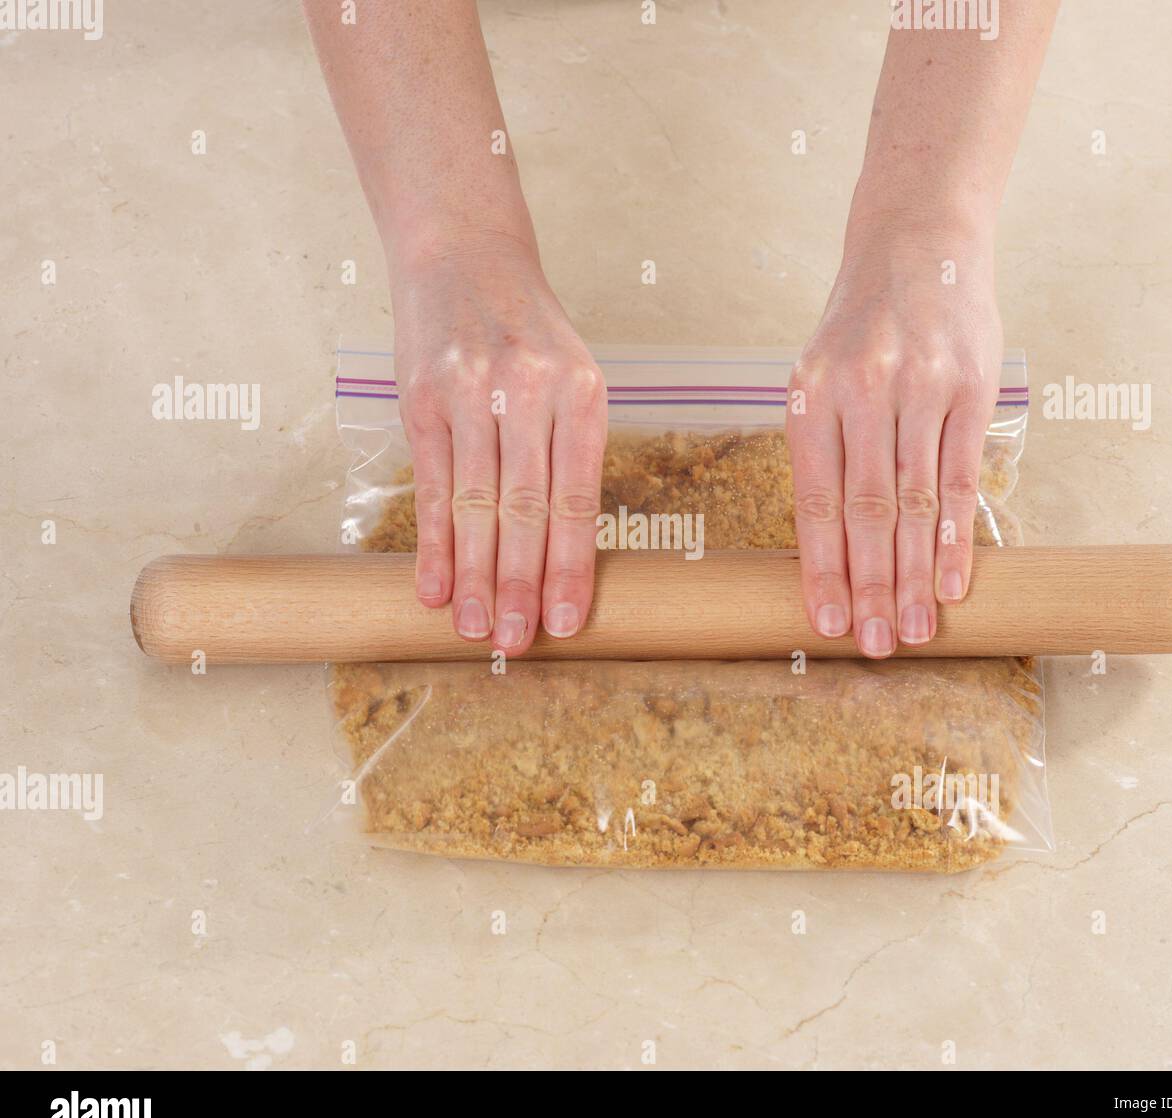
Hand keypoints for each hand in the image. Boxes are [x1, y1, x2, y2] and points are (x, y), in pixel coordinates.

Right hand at [391, 237, 606, 655]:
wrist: (465, 253)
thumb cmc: (528, 331)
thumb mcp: (572, 376)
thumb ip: (572, 453)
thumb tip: (568, 552)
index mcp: (583, 394)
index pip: (578, 500)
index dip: (570, 568)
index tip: (566, 623)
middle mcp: (529, 393)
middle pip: (526, 511)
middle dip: (521, 585)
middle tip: (517, 643)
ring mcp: (470, 394)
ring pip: (476, 505)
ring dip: (475, 576)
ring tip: (476, 630)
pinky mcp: (421, 399)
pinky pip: (430, 484)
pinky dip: (431, 542)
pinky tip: (433, 587)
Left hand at [786, 224, 1001, 656]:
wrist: (916, 242)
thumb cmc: (860, 326)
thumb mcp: (819, 375)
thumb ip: (822, 450)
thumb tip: (827, 545)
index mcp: (811, 396)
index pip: (814, 502)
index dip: (820, 568)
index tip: (824, 622)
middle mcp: (861, 392)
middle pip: (864, 512)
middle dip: (868, 587)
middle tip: (872, 645)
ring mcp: (918, 388)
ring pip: (914, 503)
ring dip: (913, 576)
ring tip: (912, 630)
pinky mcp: (970, 388)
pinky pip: (962, 475)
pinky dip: (956, 535)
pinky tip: (953, 581)